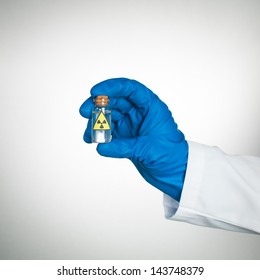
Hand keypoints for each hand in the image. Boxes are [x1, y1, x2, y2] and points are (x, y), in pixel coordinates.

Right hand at [79, 78, 187, 200]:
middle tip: (84, 112)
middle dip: (98, 105)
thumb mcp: (149, 149)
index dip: (112, 87)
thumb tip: (101, 147)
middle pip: (115, 101)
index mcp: (151, 107)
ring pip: (109, 116)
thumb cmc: (172, 156)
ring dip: (96, 122)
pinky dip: (99, 134)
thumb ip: (124, 147)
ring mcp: (132, 125)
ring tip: (88, 133)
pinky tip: (92, 140)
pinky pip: (109, 132)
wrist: (175, 172)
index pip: (130, 89)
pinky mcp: (126, 138)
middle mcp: (140, 113)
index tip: (95, 91)